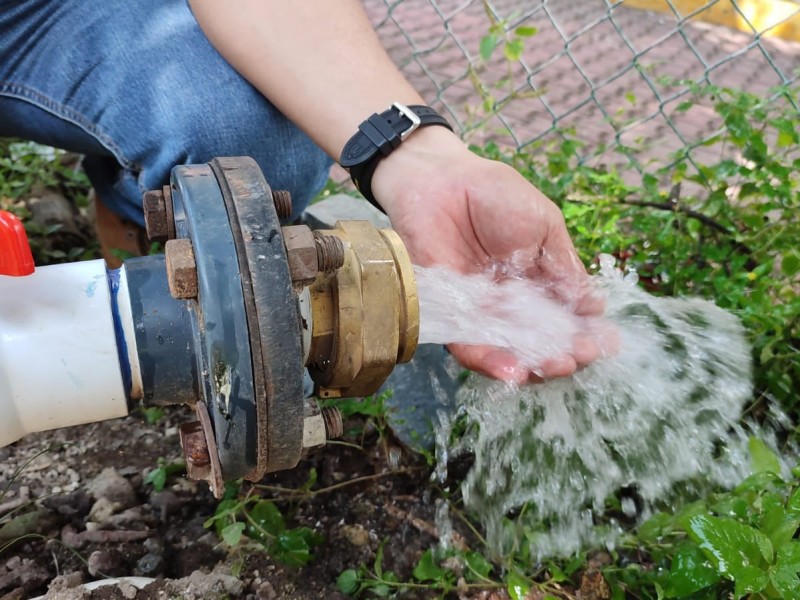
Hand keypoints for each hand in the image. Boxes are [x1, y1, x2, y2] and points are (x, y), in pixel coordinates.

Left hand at [372, 127, 605, 382]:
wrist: (440, 181)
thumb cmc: (495, 194)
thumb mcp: (544, 225)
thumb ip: (563, 267)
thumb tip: (593, 307)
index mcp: (539, 282)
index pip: (565, 318)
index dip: (584, 334)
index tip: (605, 343)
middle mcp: (511, 304)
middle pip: (539, 342)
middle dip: (564, 354)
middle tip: (581, 356)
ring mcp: (481, 312)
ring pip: (508, 351)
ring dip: (534, 366)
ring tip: (556, 367)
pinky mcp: (450, 315)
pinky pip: (470, 346)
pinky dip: (491, 362)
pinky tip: (515, 371)